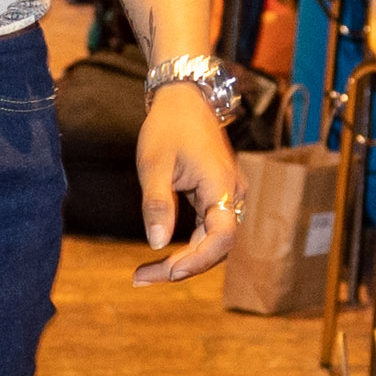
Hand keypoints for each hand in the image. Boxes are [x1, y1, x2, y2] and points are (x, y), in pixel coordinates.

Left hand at [130, 83, 242, 286]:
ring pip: (213, 241)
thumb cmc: (169, 126)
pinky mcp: (219, 195)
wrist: (185, 98)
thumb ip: (157, 205)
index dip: (196, 261)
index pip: (221, 238)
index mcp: (222, 186)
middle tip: (141, 277)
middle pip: (217, 246)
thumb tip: (157, 245)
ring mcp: (229, 196)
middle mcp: (233, 195)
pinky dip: (188, 246)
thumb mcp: (155, 165)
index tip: (166, 271)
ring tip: (146, 272)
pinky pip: (208, 230)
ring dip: (185, 260)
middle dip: (183, 267)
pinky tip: (162, 254)